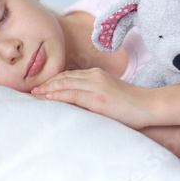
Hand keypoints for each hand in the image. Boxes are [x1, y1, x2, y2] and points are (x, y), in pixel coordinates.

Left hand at [31, 68, 156, 129]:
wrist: (149, 106)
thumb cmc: (132, 105)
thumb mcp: (110, 94)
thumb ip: (94, 94)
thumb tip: (77, 103)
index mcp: (97, 74)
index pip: (69, 75)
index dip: (53, 80)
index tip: (40, 87)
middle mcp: (95, 76)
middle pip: (63, 77)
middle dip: (46, 83)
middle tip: (30, 90)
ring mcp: (96, 86)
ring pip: (64, 84)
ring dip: (47, 89)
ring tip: (33, 94)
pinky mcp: (98, 98)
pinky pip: (72, 95)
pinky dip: (58, 95)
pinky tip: (47, 98)